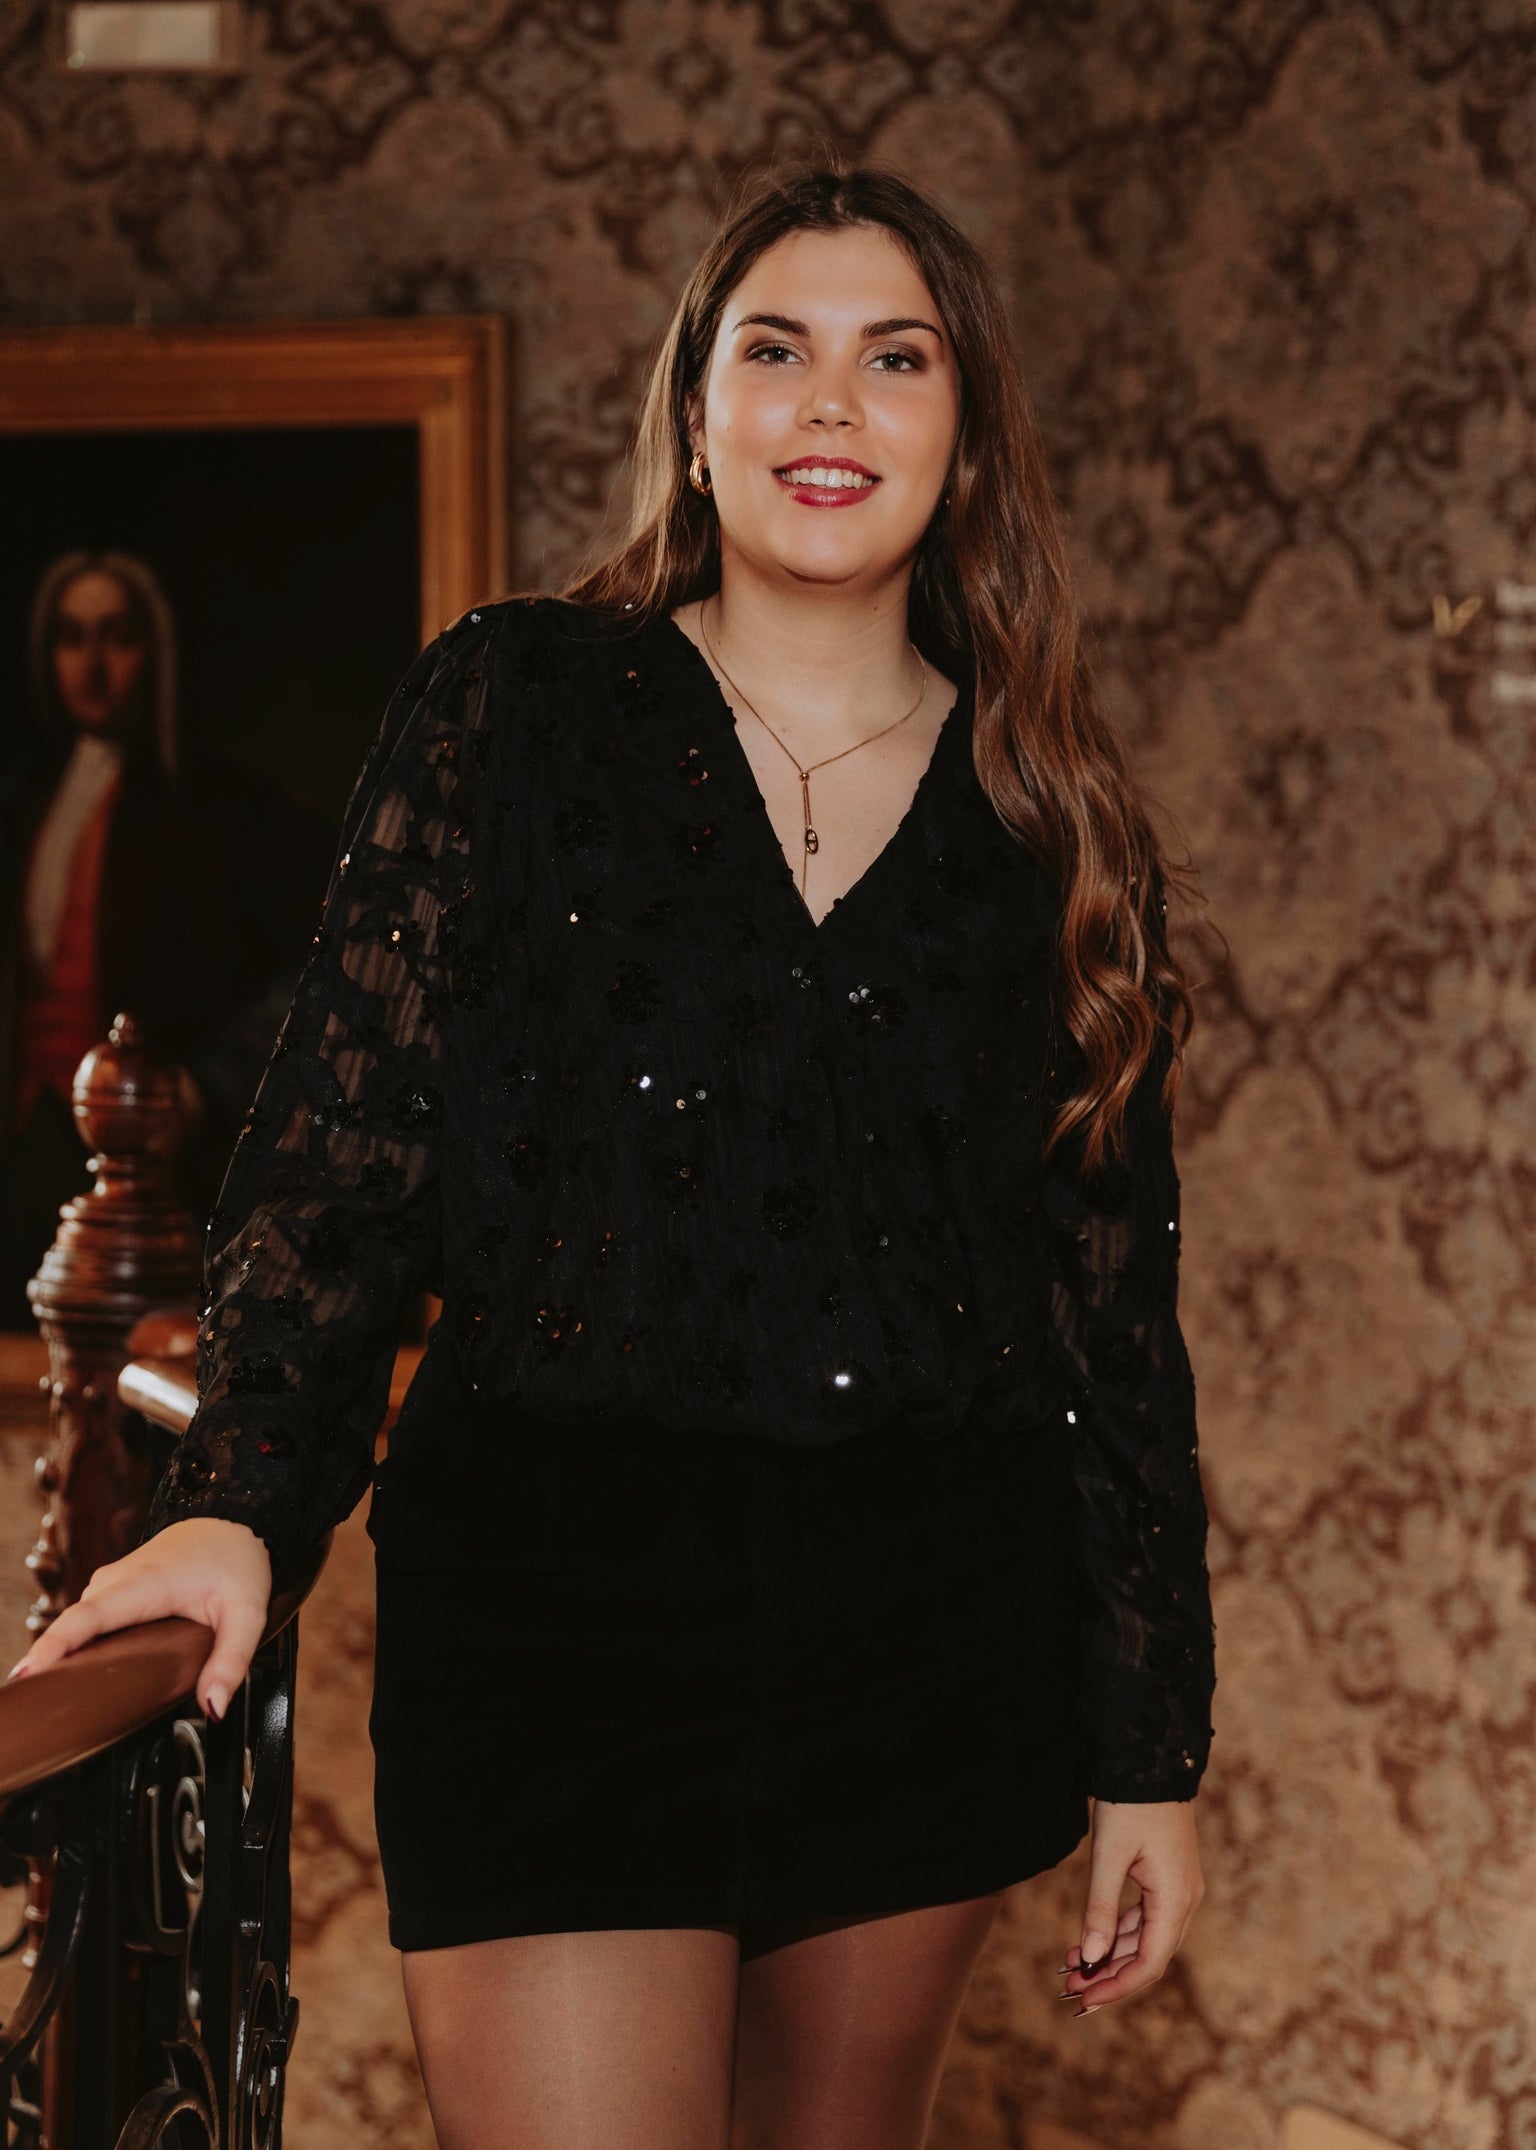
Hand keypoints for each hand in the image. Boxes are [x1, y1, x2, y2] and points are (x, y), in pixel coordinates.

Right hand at [5, 1518, 272, 1723]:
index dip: (54, 1647)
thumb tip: (214, 1707)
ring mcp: (112, 1581)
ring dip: (59, 1653)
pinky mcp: (114, 1586)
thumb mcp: (246, 1615)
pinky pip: (86, 1615)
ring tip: (43, 1695)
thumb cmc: (237, 1563)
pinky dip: (74, 1641)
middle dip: (47, 1661)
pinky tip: (66, 1671)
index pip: (87, 1617)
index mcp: (144, 1584)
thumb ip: (231, 1661)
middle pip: (72, 1624)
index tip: (28, 1675)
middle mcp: (118, 1580)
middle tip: (31, 1705)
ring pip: (78, 1620)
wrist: (235, 1521)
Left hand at [1059, 1798, 1204, 2014]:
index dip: (1117, 1986)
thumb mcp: (1109, 1854)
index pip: (1149, 1963)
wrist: (1151, 1759)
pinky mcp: (1166, 1878)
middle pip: (1147, 1956)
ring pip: (1143, 1939)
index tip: (1084, 2000)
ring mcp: (1177, 1890)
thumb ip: (1099, 1907)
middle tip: (1069, 1989)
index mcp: (1176, 1900)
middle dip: (1108, 1975)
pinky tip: (1086, 1940)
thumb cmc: (1132, 1803)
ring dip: (1108, 1955)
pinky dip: (1115, 1932)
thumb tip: (1089, 1957)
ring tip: (1068, 1966)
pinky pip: (1142, 1918)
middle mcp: (1183, 1901)